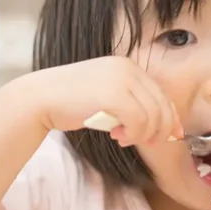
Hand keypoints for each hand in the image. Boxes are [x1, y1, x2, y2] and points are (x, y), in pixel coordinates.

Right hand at [36, 56, 182, 145]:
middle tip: (145, 143)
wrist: (41, 98)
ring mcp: (122, 80)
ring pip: (153, 116)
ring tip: (121, 138)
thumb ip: (132, 104)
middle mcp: (128, 68)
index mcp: (128, 66)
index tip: (168, 136)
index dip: (169, 118)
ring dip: (141, 134)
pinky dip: (132, 134)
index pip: (162, 94)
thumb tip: (163, 127)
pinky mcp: (115, 95)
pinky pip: (139, 121)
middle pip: (162, 105)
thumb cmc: (71, 102)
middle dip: (159, 130)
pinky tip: (115, 136)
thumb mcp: (107, 96)